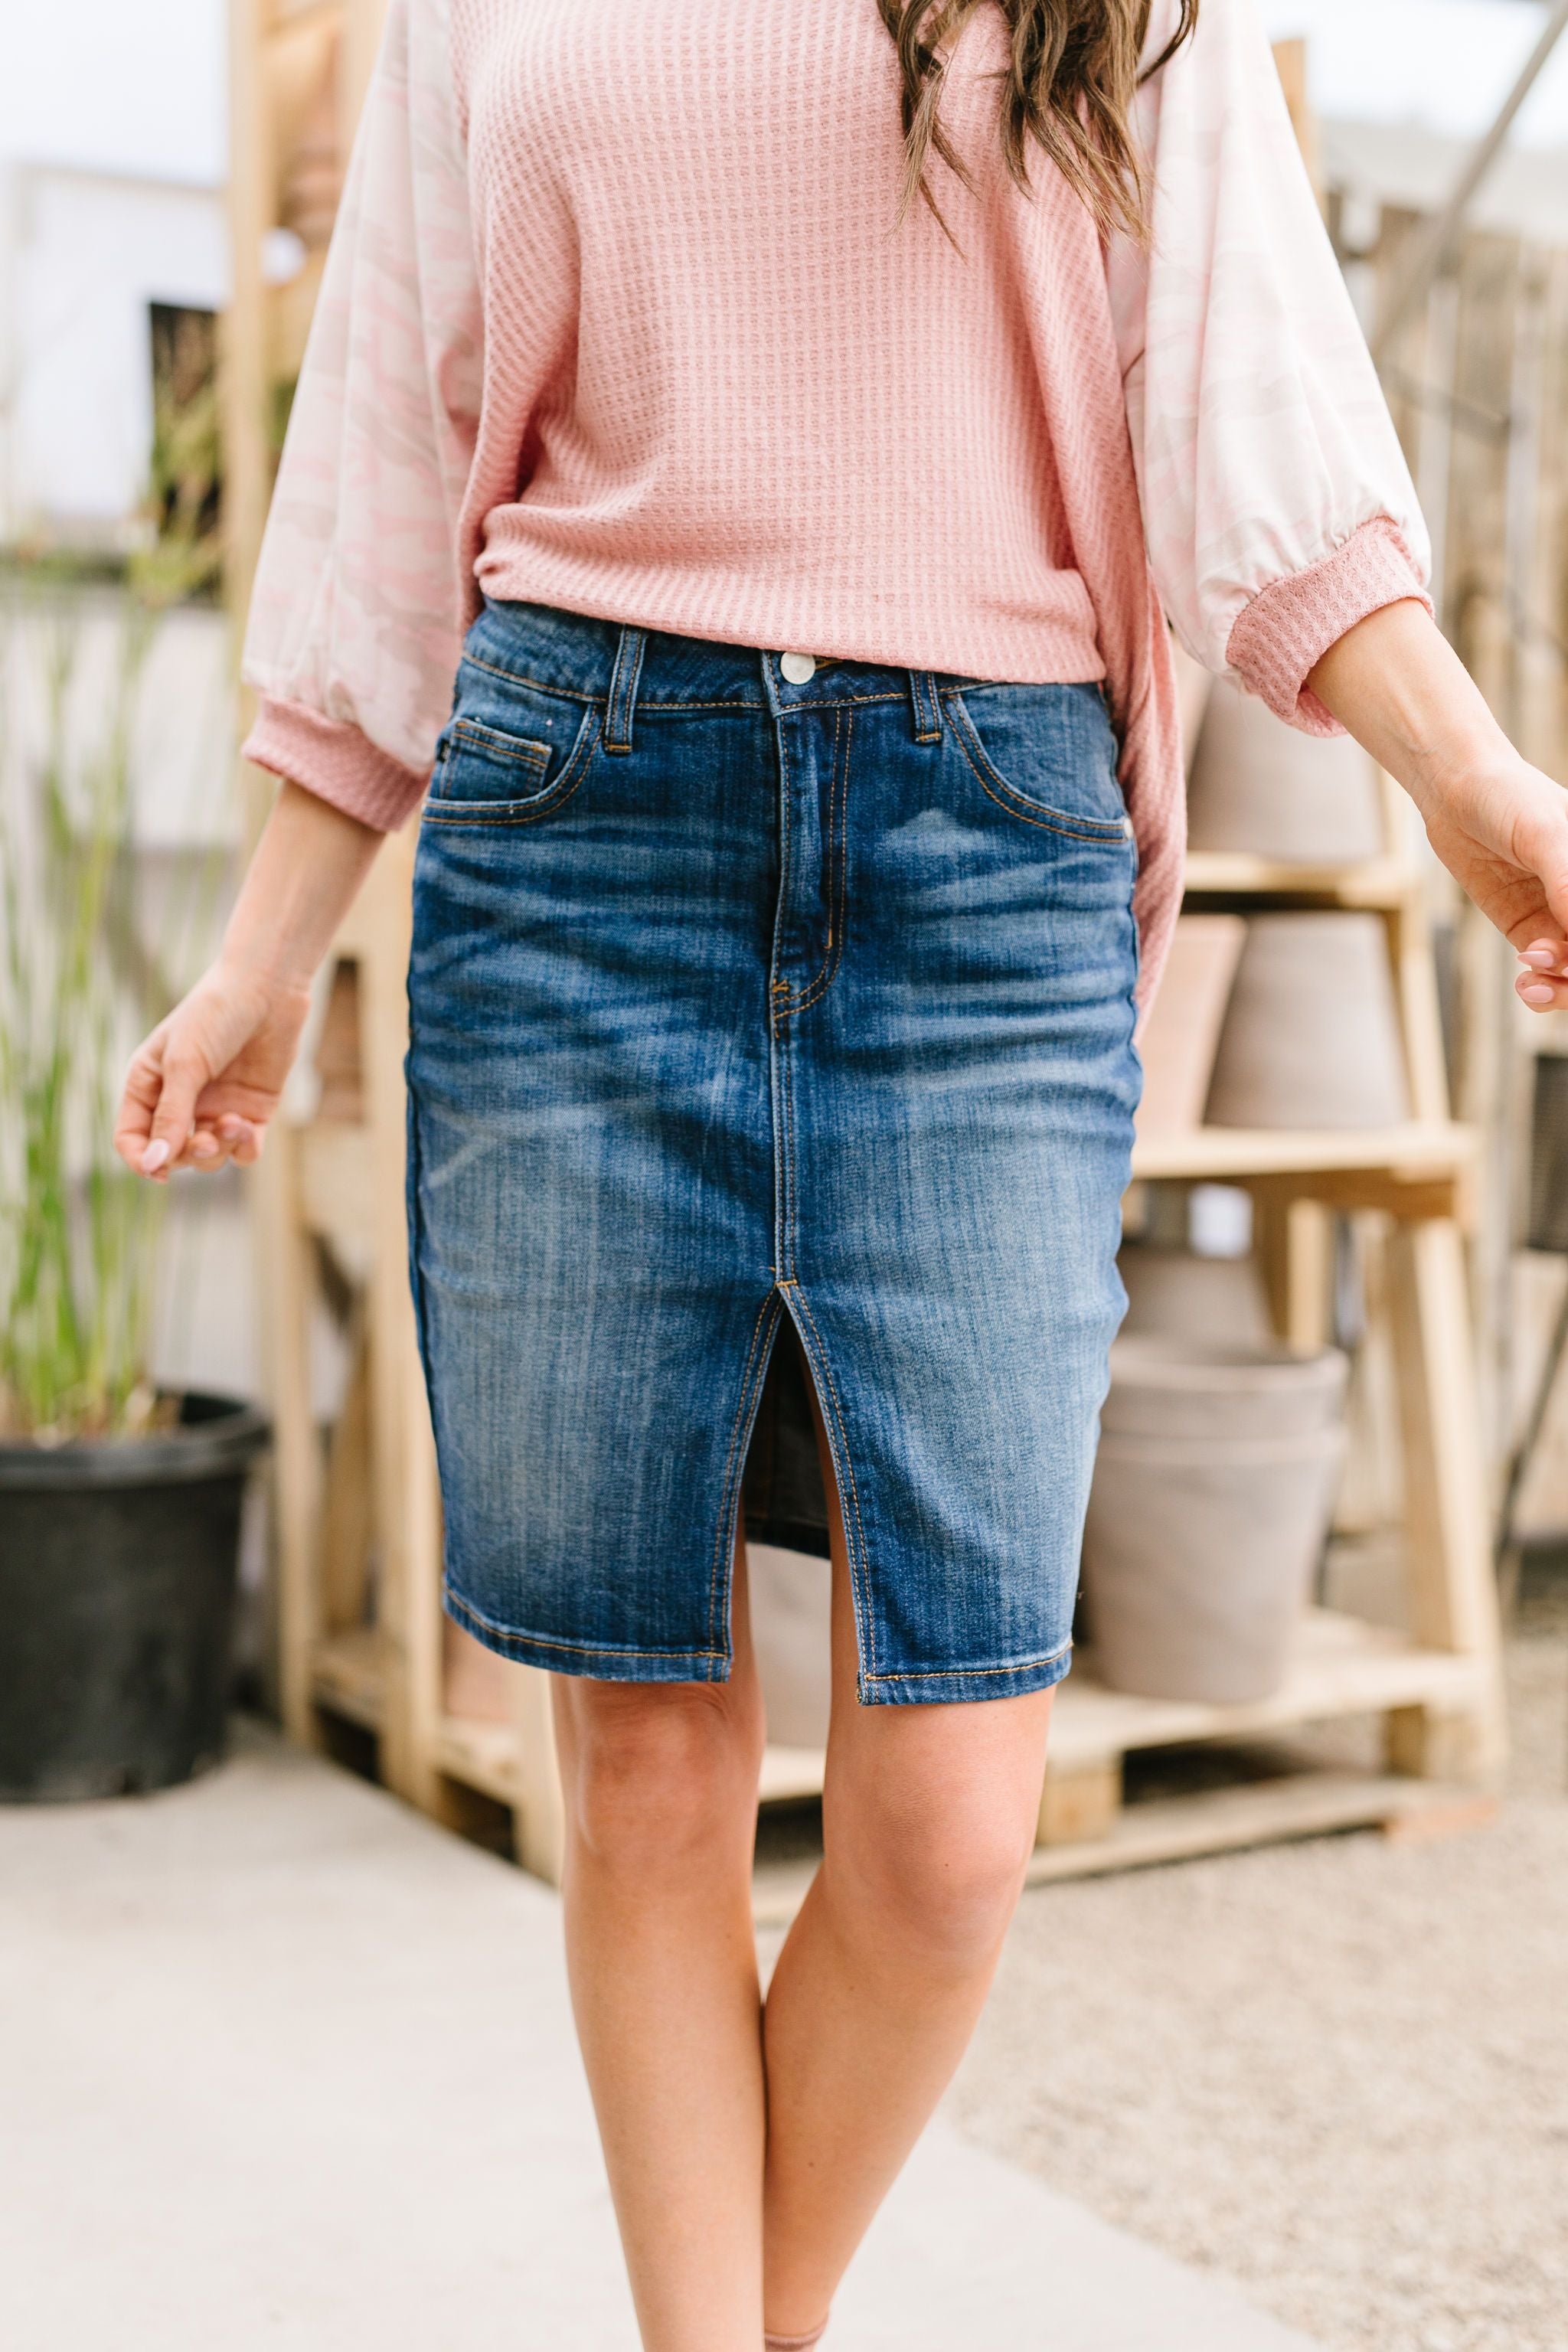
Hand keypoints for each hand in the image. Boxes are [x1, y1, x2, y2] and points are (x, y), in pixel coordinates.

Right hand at [114, 960, 311, 1180]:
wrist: (267, 990)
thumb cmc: (215, 1016)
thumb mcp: (185, 1064)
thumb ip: (170, 1115)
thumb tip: (154, 1164)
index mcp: (148, 1084)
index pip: (132, 1137)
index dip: (141, 1160)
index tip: (158, 1171)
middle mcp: (180, 1100)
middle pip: (172, 1153)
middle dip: (188, 1155)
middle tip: (205, 1140)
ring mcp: (216, 1107)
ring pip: (209, 1155)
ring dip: (220, 1149)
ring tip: (235, 1123)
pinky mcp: (250, 1110)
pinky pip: (243, 1150)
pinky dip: (244, 1148)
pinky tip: (248, 1129)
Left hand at [1414, 752, 1567, 1012]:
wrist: (1457, 792)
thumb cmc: (1511, 798)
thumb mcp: (1545, 834)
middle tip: (1558, 971)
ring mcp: (1564, 917)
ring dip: (1563, 989)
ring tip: (1533, 980)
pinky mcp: (1531, 929)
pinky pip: (1548, 972)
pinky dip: (1542, 987)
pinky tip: (1527, 981)